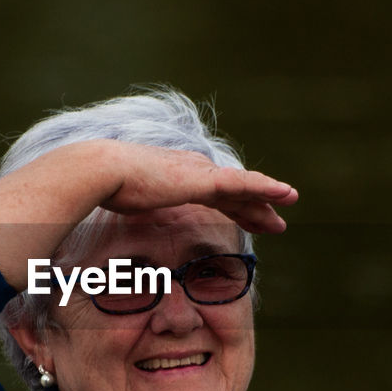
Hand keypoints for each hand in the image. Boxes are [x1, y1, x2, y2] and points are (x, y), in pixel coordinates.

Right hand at [99, 144, 297, 233]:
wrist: (100, 171)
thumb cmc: (105, 186)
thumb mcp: (128, 200)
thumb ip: (139, 205)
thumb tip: (126, 218)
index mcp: (178, 175)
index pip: (213, 193)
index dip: (233, 205)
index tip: (248, 217)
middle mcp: (193, 169)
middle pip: (233, 191)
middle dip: (255, 206)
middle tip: (275, 221)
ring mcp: (199, 173)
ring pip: (244, 188)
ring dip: (269, 196)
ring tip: (291, 200)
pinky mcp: (203, 181)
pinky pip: (243, 185)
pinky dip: (266, 189)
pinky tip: (285, 193)